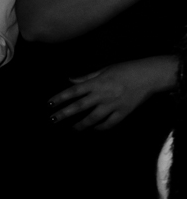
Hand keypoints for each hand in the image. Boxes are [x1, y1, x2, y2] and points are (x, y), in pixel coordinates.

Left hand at [49, 56, 175, 129]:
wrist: (150, 76)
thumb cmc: (127, 69)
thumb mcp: (104, 69)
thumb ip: (86, 77)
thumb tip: (70, 80)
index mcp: (96, 83)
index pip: (73, 91)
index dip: (59, 98)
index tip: (49, 104)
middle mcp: (102, 95)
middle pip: (79, 106)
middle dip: (64, 114)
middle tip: (53, 120)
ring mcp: (113, 105)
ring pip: (93, 118)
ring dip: (81, 125)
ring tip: (72, 129)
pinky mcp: (124, 112)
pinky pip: (110, 123)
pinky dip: (101, 127)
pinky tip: (94, 129)